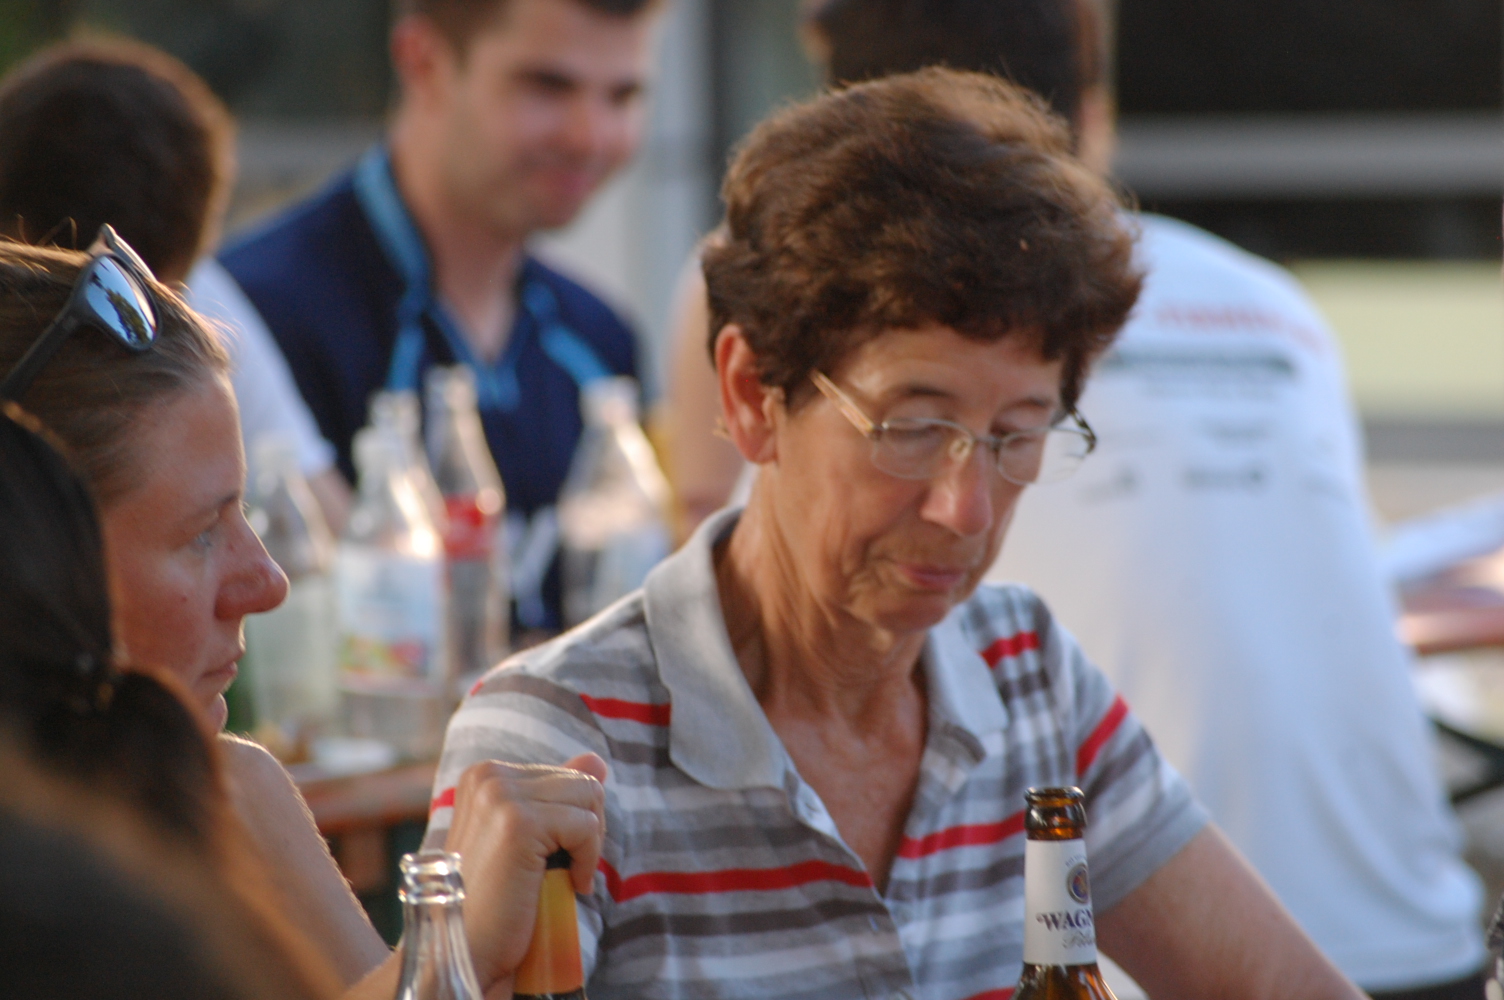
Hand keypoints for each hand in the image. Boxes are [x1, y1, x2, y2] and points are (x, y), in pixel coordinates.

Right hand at [440, 754, 606, 997]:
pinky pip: (586, 826)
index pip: (566, 775)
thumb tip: (596, 759)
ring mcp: (500, 796)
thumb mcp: (527, 836)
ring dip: (589, 845)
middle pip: (582, 782)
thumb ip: (556, 795)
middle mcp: (488, 775)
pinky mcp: (519, 822)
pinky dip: (588, 861)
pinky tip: (569, 885)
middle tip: (565, 870)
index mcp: (485, 775)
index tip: (555, 856)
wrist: (466, 947)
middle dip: (586, 829)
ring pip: (589, 797)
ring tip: (564, 876)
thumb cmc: (496, 899)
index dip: (574, 820)